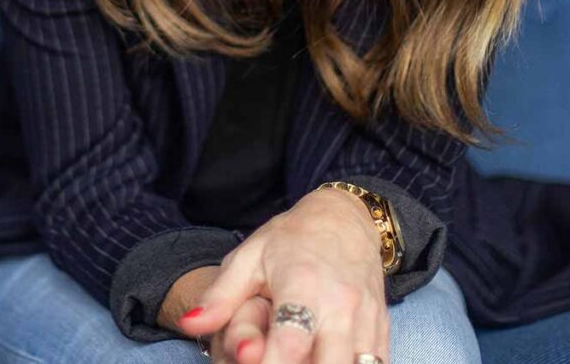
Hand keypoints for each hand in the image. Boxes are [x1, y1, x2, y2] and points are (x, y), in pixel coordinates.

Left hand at [178, 189, 390, 363]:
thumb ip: (220, 297)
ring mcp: (366, 321)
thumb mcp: (249, 257)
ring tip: (299, 362)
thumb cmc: (291, 240)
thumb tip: (188, 324)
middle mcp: (341, 305)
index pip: (290, 343)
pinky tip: (321, 361)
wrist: (346, 220)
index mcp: (303, 284)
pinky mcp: (381, 332)